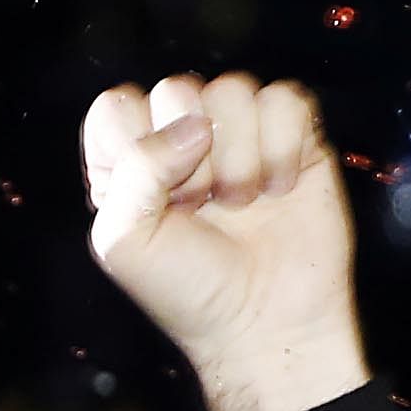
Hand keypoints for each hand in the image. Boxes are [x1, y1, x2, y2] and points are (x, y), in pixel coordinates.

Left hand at [81, 73, 369, 410]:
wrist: (265, 322)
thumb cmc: (189, 291)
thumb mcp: (125, 241)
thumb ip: (134, 169)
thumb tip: (194, 126)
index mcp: (129, 163)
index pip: (116, 106)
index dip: (136, 143)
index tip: (155, 197)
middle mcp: (180, 140)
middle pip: (177, 89)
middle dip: (190, 158)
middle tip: (202, 206)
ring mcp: (239, 135)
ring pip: (233, 89)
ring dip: (239, 157)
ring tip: (241, 204)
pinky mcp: (293, 136)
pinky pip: (285, 99)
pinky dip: (283, 147)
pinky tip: (278, 189)